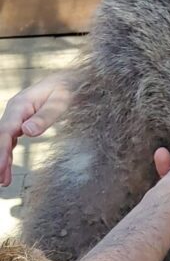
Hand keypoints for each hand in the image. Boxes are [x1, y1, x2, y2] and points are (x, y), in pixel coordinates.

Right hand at [0, 71, 71, 185]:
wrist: (72, 79)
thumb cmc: (68, 88)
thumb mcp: (60, 101)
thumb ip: (44, 117)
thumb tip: (26, 132)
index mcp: (20, 105)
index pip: (5, 132)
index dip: (0, 152)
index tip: (0, 168)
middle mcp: (14, 110)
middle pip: (1, 138)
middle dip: (0, 160)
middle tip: (3, 181)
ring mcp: (17, 116)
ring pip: (4, 140)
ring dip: (2, 160)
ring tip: (4, 181)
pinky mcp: (22, 121)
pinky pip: (11, 140)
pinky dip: (8, 153)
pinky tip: (7, 168)